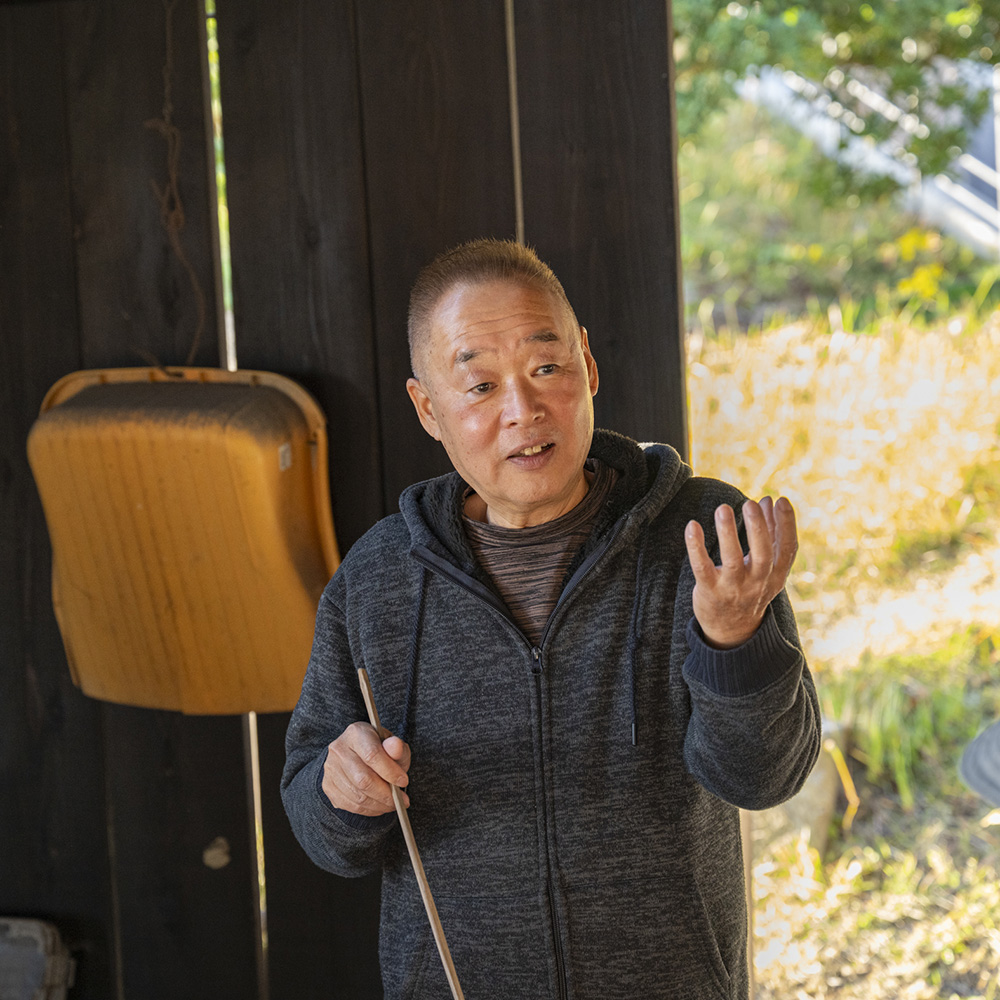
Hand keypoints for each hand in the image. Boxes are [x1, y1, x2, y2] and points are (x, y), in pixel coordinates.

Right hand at [322, 722, 410, 815]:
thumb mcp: (392, 744)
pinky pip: (351, 805)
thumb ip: (397, 748)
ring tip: (393, 803)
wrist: (356, 753)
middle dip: (386, 794)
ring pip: (358, 796)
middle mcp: (339, 750)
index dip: (390, 772)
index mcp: (356, 733)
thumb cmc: (378, 748)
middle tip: (401, 800)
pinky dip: (369, 810)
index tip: (404, 781)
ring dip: (380, 805)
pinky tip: (380, 806)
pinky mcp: (328, 787)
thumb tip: (395, 746)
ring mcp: (331, 769)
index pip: (372, 755)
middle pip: (363, 779)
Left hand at [684, 496, 797, 648]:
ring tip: (723, 509)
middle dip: (758, 529)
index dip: (786, 525)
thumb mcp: (767, 566)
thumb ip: (769, 533)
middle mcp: (757, 582)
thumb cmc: (750, 588)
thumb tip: (770, 500)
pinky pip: (702, 568)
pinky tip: (692, 526)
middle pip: (763, 556)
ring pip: (732, 560)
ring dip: (728, 534)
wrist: (732, 630)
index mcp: (776, 575)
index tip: (780, 500)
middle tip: (750, 503)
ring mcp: (733, 588)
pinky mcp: (709, 591)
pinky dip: (696, 548)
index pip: (786, 549)